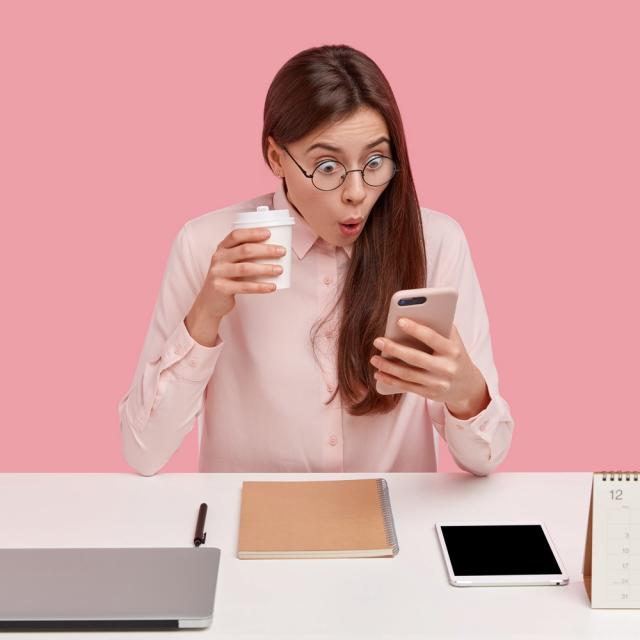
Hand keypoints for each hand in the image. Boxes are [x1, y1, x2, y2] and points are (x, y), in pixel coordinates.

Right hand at [192, 227, 285, 319]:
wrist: (210, 302)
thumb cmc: (227, 279)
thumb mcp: (231, 263)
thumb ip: (244, 256)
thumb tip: (274, 249)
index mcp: (222, 248)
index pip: (236, 235)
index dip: (253, 233)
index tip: (269, 233)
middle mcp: (218, 258)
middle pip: (245, 250)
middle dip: (266, 250)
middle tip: (282, 251)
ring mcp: (218, 273)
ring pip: (246, 268)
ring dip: (266, 268)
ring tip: (280, 269)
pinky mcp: (221, 288)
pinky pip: (245, 286)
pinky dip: (261, 287)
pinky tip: (272, 286)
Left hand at [370, 318, 489, 418]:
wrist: (468, 386)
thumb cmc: (454, 355)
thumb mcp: (453, 340)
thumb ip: (439, 327)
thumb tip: (413, 313)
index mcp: (453, 350)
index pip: (432, 337)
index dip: (415, 329)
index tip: (399, 320)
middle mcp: (446, 368)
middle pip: (415, 358)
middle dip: (394, 349)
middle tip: (378, 341)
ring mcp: (438, 383)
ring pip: (407, 374)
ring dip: (387, 366)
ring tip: (374, 358)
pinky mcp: (430, 394)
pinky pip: (406, 386)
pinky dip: (390, 380)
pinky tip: (378, 374)